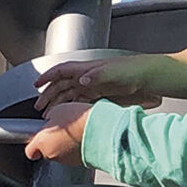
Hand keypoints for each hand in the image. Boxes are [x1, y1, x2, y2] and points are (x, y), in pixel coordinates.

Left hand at [23, 101, 89, 164]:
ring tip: (74, 132)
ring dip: (64, 144)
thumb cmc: (79, 119)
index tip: (36, 139)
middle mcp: (52, 154)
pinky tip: (82, 138)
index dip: (33, 144)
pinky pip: (73, 155)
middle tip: (60, 130)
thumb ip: (49, 119)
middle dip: (51, 141)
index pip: (30, 150)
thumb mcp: (58, 110)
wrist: (102, 130)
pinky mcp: (79, 163)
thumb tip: (49, 120)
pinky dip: (75, 149)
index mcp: (43, 142)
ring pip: (60, 153)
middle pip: (46, 151)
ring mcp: (66, 160)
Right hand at [35, 55, 161, 114]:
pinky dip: (71, 109)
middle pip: (62, 86)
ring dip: (58, 104)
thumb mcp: (115, 72)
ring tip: (49, 115)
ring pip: (69, 95)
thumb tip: (82, 80)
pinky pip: (81, 102)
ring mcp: (93, 87)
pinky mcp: (101, 96)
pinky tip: (68, 116)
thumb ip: (97, 76)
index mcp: (87, 69)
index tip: (37, 85)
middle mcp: (87, 78)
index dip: (48, 77)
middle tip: (39, 108)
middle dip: (49, 96)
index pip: (62, 71)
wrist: (149, 78)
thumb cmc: (133, 70)